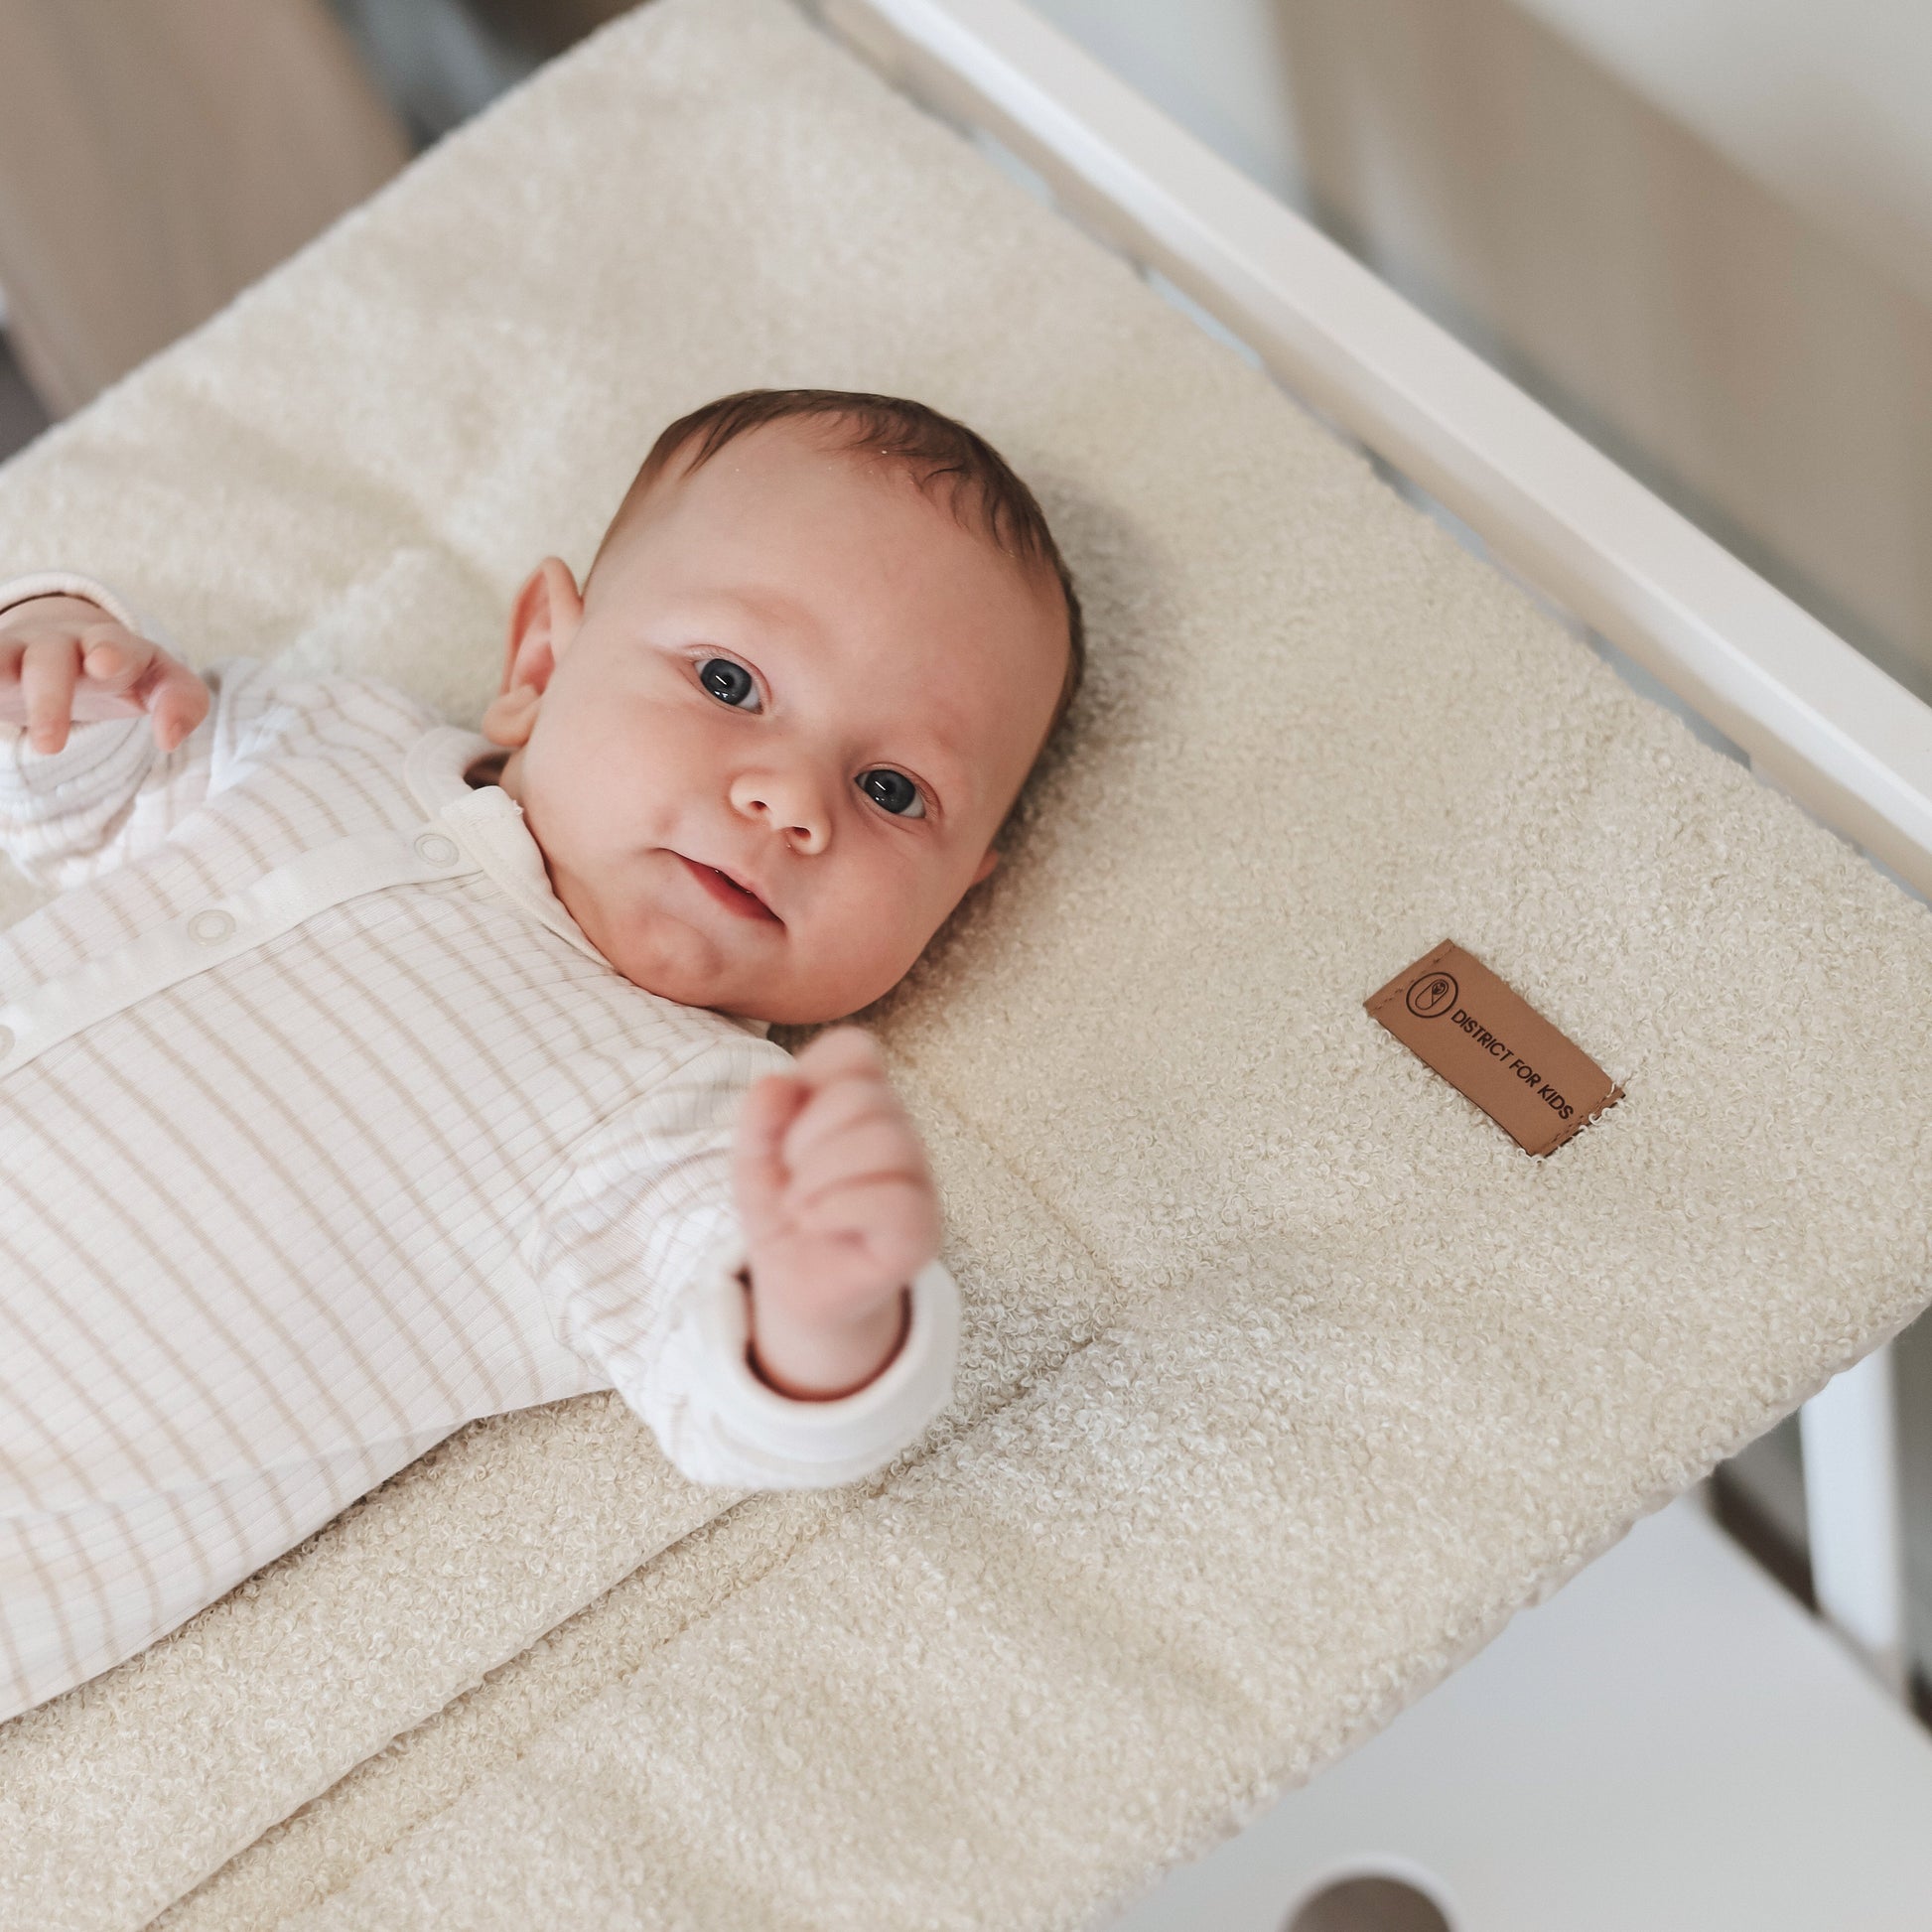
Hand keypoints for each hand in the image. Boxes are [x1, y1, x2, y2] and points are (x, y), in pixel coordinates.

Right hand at [0, 594, 208, 753]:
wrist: (68, 645)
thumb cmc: (122, 672)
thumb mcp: (159, 682)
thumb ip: (183, 703)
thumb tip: (169, 739)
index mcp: (112, 646)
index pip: (116, 645)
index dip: (110, 653)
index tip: (102, 666)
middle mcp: (60, 645)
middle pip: (51, 663)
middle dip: (50, 698)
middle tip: (52, 745)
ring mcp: (17, 652)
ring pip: (0, 659)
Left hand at [732, 1025, 940, 1399]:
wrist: (796, 1286)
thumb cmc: (785, 1210)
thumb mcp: (753, 1159)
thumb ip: (759, 1118)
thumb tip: (779, 1082)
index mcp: (863, 1101)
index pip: (855, 1049)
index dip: (811, 1076)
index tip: (787, 1124)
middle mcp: (898, 1132)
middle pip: (865, 1097)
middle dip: (806, 1137)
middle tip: (788, 1176)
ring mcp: (917, 1181)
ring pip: (886, 1142)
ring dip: (819, 1176)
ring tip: (797, 1206)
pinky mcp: (922, 1231)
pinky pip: (896, 1200)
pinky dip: (838, 1209)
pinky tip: (816, 1223)